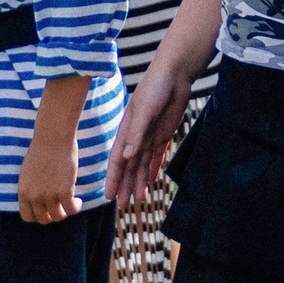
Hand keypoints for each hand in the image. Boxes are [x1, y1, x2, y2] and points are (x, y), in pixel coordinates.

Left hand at [18, 131, 79, 225]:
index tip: (46, 210)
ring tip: (71, 204)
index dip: (38, 216)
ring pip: (58, 216)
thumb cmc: (42, 150)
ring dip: (65, 213)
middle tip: (60, 208)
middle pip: (43, 219)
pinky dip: (76, 208)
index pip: (27, 216)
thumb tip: (38, 199)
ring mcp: (49, 195)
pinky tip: (78, 201)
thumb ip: (31, 187)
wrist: (52, 137)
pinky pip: (71, 209)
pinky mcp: (64, 191)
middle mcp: (34, 196)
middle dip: (52, 216)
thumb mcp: (28, 172)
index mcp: (23, 191)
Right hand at [109, 64, 190, 205]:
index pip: (118, 161)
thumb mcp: (145, 110)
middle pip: (129, 167)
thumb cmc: (155, 88)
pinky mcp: (163, 134)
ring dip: (139, 182)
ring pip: (142, 165)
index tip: (109, 196)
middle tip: (122, 207)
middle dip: (125, 186)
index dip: (113, 179)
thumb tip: (126, 157)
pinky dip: (154, 170)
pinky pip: (156, 156)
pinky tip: (152, 182)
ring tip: (139, 201)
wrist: (174, 75)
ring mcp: (149, 136)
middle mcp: (135, 137)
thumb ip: (136, 134)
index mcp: (127, 131)